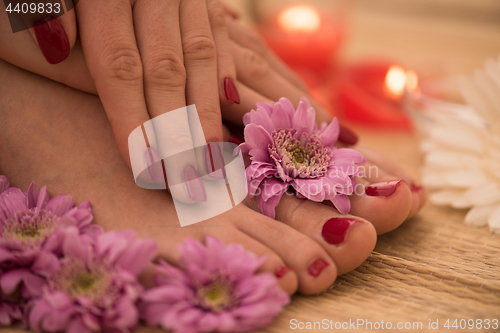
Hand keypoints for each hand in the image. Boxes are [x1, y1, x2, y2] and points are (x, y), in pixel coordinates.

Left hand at [0, 0, 238, 202]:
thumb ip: (43, 8)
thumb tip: (56, 48)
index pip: (119, 66)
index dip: (132, 123)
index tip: (145, 171)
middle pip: (168, 71)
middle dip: (178, 133)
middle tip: (189, 184)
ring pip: (201, 57)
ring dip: (208, 113)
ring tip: (213, 160)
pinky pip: (218, 35)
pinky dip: (224, 72)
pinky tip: (231, 105)